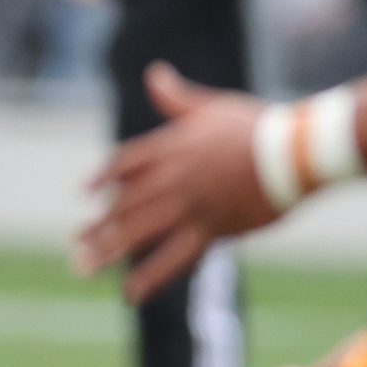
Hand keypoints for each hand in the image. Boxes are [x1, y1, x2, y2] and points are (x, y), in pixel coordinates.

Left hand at [75, 63, 276, 302]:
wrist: (293, 151)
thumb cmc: (257, 125)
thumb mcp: (210, 107)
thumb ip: (176, 98)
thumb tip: (154, 73)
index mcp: (170, 147)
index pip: (125, 165)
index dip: (104, 178)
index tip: (86, 192)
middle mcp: (171, 177)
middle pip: (123, 204)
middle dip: (97, 226)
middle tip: (74, 243)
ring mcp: (188, 204)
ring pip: (138, 231)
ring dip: (108, 251)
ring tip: (83, 269)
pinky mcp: (210, 228)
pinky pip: (174, 257)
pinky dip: (151, 276)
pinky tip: (131, 293)